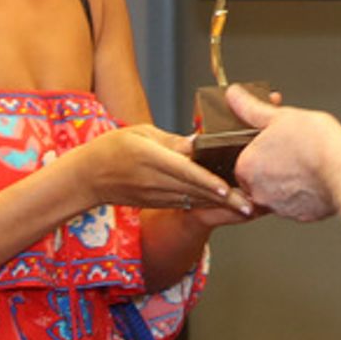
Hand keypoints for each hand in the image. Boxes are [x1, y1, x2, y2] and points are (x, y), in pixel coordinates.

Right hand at [75, 124, 236, 212]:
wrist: (88, 177)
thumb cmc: (112, 149)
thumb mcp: (141, 133)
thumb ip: (172, 140)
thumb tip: (200, 142)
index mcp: (151, 157)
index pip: (185, 171)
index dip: (207, 182)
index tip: (227, 189)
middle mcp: (155, 180)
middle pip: (196, 191)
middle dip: (225, 199)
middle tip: (252, 204)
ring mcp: (156, 195)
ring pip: (194, 200)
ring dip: (220, 204)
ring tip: (246, 206)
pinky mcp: (157, 203)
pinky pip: (186, 203)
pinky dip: (206, 203)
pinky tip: (224, 205)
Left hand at [228, 84, 340, 221]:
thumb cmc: (316, 146)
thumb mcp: (281, 116)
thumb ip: (252, 108)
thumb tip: (234, 96)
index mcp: (246, 167)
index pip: (246, 155)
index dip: (263, 143)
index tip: (276, 138)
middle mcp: (256, 191)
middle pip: (260, 174)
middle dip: (274, 161)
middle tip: (292, 148)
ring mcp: (278, 206)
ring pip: (278, 189)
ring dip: (288, 176)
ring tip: (306, 160)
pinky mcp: (298, 215)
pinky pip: (296, 201)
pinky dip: (303, 190)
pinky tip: (315, 176)